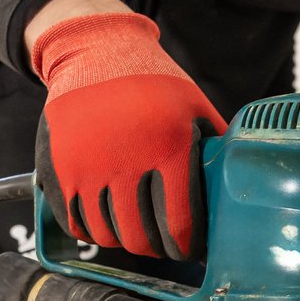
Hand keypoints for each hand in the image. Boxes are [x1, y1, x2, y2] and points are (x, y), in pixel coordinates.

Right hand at [29, 0, 225, 258]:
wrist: (95, 51)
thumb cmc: (153, 81)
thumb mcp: (195, 105)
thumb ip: (216, 146)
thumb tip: (240, 182)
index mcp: (168, 147)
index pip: (179, 223)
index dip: (187, 246)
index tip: (190, 249)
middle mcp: (125, 162)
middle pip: (141, 238)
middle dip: (157, 249)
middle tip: (164, 245)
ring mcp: (87, 168)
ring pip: (107, 235)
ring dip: (125, 242)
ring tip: (136, 232)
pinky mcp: (59, 170)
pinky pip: (75, 223)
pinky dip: (92, 231)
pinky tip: (106, 223)